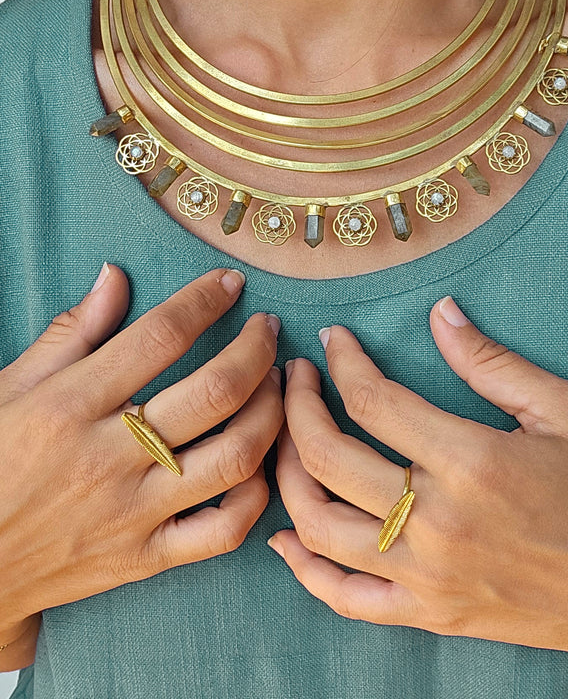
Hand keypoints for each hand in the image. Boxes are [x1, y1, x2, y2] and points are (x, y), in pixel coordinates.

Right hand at [0, 264, 283, 657]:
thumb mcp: (13, 387)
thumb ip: (71, 331)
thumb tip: (115, 275)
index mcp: (71, 405)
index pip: (160, 336)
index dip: (205, 300)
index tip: (231, 283)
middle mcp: (108, 457)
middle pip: (213, 393)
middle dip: (256, 351)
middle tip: (269, 330)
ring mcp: (133, 512)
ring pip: (234, 458)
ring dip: (271, 414)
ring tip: (276, 386)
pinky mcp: (146, 557)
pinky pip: (224, 530)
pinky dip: (256, 494)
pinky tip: (261, 461)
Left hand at [272, 297, 567, 675]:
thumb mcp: (561, 409)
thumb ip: (492, 361)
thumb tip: (439, 311)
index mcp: (471, 462)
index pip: (372, 401)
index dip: (342, 361)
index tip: (332, 339)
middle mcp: (438, 522)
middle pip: (327, 457)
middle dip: (297, 406)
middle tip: (296, 378)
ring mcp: (426, 575)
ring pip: (318, 526)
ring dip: (284, 475)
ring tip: (286, 438)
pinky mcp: (425, 612)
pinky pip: (341, 597)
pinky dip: (302, 567)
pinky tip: (285, 534)